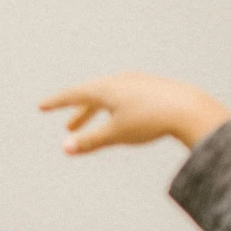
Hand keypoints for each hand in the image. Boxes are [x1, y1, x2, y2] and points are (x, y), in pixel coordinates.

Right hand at [40, 73, 230, 154]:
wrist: (188, 109)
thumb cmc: (149, 121)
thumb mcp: (116, 134)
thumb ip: (90, 141)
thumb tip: (65, 148)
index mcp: (106, 89)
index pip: (73, 95)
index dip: (56, 103)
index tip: (41, 107)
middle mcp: (119, 81)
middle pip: (91, 96)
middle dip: (79, 112)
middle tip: (70, 127)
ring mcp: (137, 82)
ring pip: (110, 97)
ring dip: (100, 112)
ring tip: (99, 127)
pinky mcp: (152, 88)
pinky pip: (126, 97)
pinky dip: (116, 109)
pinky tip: (125, 119)